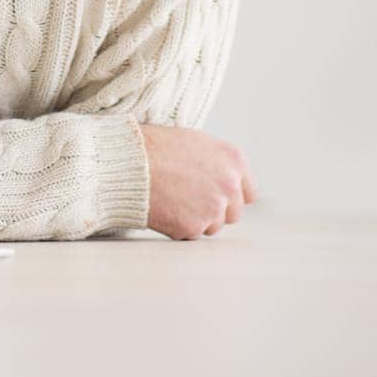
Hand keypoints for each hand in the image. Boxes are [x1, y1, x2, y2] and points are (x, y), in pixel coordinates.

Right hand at [139, 123, 257, 239]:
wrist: (127, 163)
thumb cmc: (154, 148)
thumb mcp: (195, 142)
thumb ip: (218, 163)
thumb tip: (224, 181)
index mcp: (233, 160)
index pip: (248, 193)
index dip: (230, 196)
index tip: (216, 197)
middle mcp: (230, 185)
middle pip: (233, 213)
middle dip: (214, 210)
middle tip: (187, 199)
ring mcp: (213, 208)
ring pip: (212, 226)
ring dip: (196, 219)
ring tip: (171, 200)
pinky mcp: (194, 226)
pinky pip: (190, 234)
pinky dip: (177, 226)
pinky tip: (163, 207)